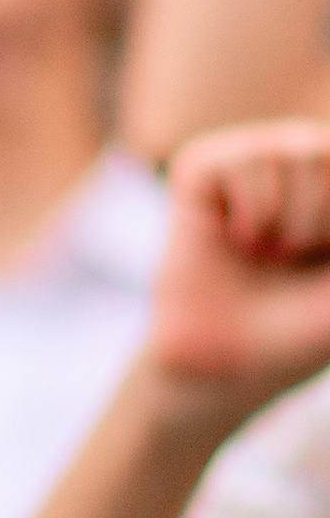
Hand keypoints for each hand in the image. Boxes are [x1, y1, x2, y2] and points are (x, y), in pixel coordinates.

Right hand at [145, 123, 329, 409]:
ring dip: (286, 220)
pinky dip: (252, 209)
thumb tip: (327, 159)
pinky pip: (245, 161)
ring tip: (266, 251)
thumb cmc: (299, 327)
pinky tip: (237, 237)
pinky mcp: (201, 170)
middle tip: (294, 257)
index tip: (323, 253)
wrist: (227, 367)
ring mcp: (250, 161)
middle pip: (327, 151)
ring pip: (292, 153)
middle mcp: (298, 161)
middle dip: (320, 218)